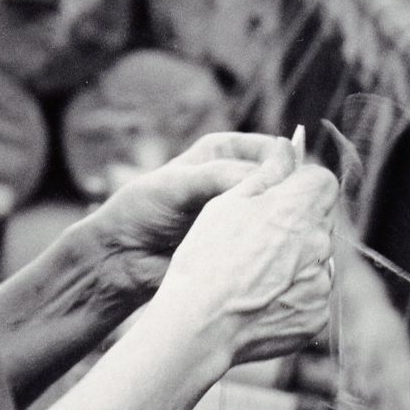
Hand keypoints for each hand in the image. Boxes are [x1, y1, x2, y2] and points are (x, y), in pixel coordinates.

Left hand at [85, 132, 301, 301]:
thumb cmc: (142, 210)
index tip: (282, 187)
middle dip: (288, 198)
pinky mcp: (243, 245)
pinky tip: (272, 256)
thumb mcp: (178, 184)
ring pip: (280, 214)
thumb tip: (271, 174)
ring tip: (277, 238)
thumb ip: (222, 176)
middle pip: (283, 183)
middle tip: (286, 217)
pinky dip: (273, 248)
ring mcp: (244, 213)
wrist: (121, 257)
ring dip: (283, 225)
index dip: (284, 167)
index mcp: (227, 151)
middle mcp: (240, 179)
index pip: (274, 151)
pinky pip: (268, 244)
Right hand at [156, 152, 339, 364]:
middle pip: (318, 223)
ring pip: (315, 262)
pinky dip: (291, 298)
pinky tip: (258, 303)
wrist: (200, 326)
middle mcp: (319, 242)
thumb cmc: (205, 260)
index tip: (278, 199)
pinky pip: (310, 298)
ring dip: (294, 264)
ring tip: (252, 278)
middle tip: (255, 243)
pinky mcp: (317, 316)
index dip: (300, 187)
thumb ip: (266, 173)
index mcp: (299, 207)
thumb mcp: (226, 203)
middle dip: (295, 227)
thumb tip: (289, 147)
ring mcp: (321, 283)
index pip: (322, 181)